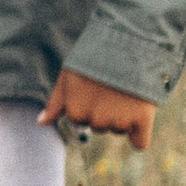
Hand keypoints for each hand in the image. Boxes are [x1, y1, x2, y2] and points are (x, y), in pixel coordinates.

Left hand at [38, 68, 155, 150]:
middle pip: (99, 126)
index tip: (94, 86)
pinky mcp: (144, 119)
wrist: (130, 43)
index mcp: (76, 112)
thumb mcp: (69, 76)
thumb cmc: (95, 58)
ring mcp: (120, 121)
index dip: (86, 103)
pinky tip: (140, 121)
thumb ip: (56, 102)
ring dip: (122, 117)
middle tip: (112, 88)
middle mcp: (96, 120)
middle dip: (104, 111)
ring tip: (126, 91)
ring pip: (119, 130)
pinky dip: (139, 136)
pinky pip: (140, 143)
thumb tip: (41, 122)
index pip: (79, 120)